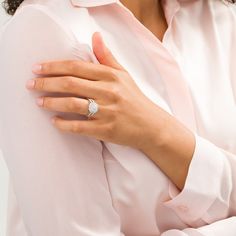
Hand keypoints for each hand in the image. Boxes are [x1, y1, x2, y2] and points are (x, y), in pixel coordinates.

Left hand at [26, 32, 195, 188]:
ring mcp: (107, 112)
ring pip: (72, 104)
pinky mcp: (106, 130)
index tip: (38, 68)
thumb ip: (107, 57)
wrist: (151, 125)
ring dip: (51, 102)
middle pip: (70, 84)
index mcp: (111, 76)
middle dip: (46, 83)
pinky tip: (54, 121)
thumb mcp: (124, 75)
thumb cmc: (135, 99)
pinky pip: (79, 127)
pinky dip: (63, 124)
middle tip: (31, 84)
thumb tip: (95, 36)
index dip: (53, 66)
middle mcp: (109, 92)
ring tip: (39, 102)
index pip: (76, 67)